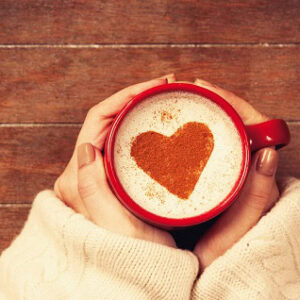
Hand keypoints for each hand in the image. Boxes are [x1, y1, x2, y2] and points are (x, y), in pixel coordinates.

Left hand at [54, 75, 176, 246]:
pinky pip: (125, 145)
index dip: (126, 97)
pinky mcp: (114, 179)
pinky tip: (158, 125)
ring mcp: (99, 175)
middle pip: (107, 121)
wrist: (142, 275)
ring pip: (116, 130)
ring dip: (138, 111)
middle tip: (165, 88)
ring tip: (163, 101)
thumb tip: (86, 146)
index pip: (98, 121)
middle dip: (135, 99)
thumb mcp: (113, 226)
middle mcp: (84, 173)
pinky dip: (141, 130)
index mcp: (78, 179)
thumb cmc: (133, 256)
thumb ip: (90, 188)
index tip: (155, 86)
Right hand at [193, 79, 279, 269]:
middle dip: (210, 103)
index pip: (252, 126)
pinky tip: (175, 133)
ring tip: (179, 106)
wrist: (209, 273)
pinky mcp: (209, 178)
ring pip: (215, 135)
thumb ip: (258, 198)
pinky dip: (189, 137)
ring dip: (199, 117)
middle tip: (185, 92)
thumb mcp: (240, 230)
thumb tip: (269, 155)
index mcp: (256, 176)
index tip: (204, 88)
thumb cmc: (226, 255)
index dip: (229, 103)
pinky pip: (201, 150)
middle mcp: (242, 169)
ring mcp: (224, 172)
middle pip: (231, 124)